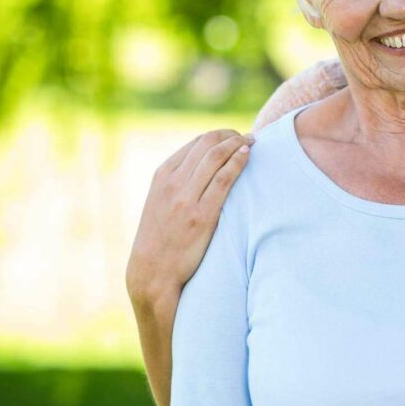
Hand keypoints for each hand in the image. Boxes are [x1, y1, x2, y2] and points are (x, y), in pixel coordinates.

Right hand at [126, 129, 252, 309]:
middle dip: (230, 135)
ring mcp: (187, 198)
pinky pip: (224, 178)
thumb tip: (203, 165)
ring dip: (237, 143)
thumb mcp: (160, 201)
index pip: (195, 143)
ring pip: (216, 156)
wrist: (153, 271)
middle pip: (207, 144)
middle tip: (246, 137)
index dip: (218, 135)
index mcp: (162, 175)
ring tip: (252, 141)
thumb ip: (177, 181)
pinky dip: (238, 161)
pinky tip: (248, 155)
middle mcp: (173, 182)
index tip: (232, 136)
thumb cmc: (161, 237)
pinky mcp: (202, 215)